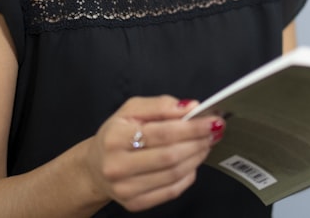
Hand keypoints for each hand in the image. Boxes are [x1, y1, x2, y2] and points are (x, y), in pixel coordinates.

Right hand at [82, 96, 223, 212]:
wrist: (95, 167)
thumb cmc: (116, 134)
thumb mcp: (131, 110)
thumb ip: (160, 105)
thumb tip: (190, 107)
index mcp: (115, 138)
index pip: (162, 133)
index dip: (192, 127)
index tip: (211, 120)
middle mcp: (118, 166)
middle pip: (170, 156)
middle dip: (198, 142)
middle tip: (214, 131)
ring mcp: (126, 189)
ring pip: (174, 174)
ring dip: (197, 157)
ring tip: (205, 144)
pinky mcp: (135, 204)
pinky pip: (171, 191)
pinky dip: (188, 176)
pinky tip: (192, 162)